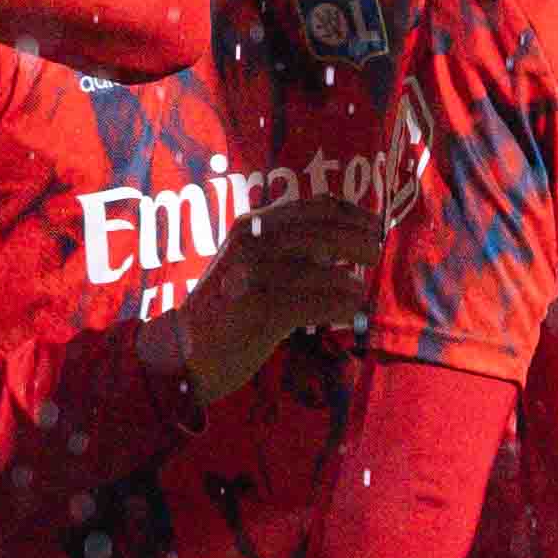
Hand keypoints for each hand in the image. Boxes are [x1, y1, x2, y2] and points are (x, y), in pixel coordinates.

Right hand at [178, 199, 385, 403]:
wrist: (182, 350)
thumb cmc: (224, 312)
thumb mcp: (250, 267)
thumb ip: (286, 252)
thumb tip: (340, 248)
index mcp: (250, 227)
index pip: (310, 207)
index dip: (349, 213)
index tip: (372, 224)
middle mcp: (251, 244)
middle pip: (318, 232)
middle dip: (355, 241)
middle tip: (375, 253)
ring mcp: (253, 275)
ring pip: (316, 268)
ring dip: (348, 279)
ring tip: (362, 289)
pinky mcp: (259, 310)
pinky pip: (312, 303)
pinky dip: (337, 306)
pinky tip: (351, 312)